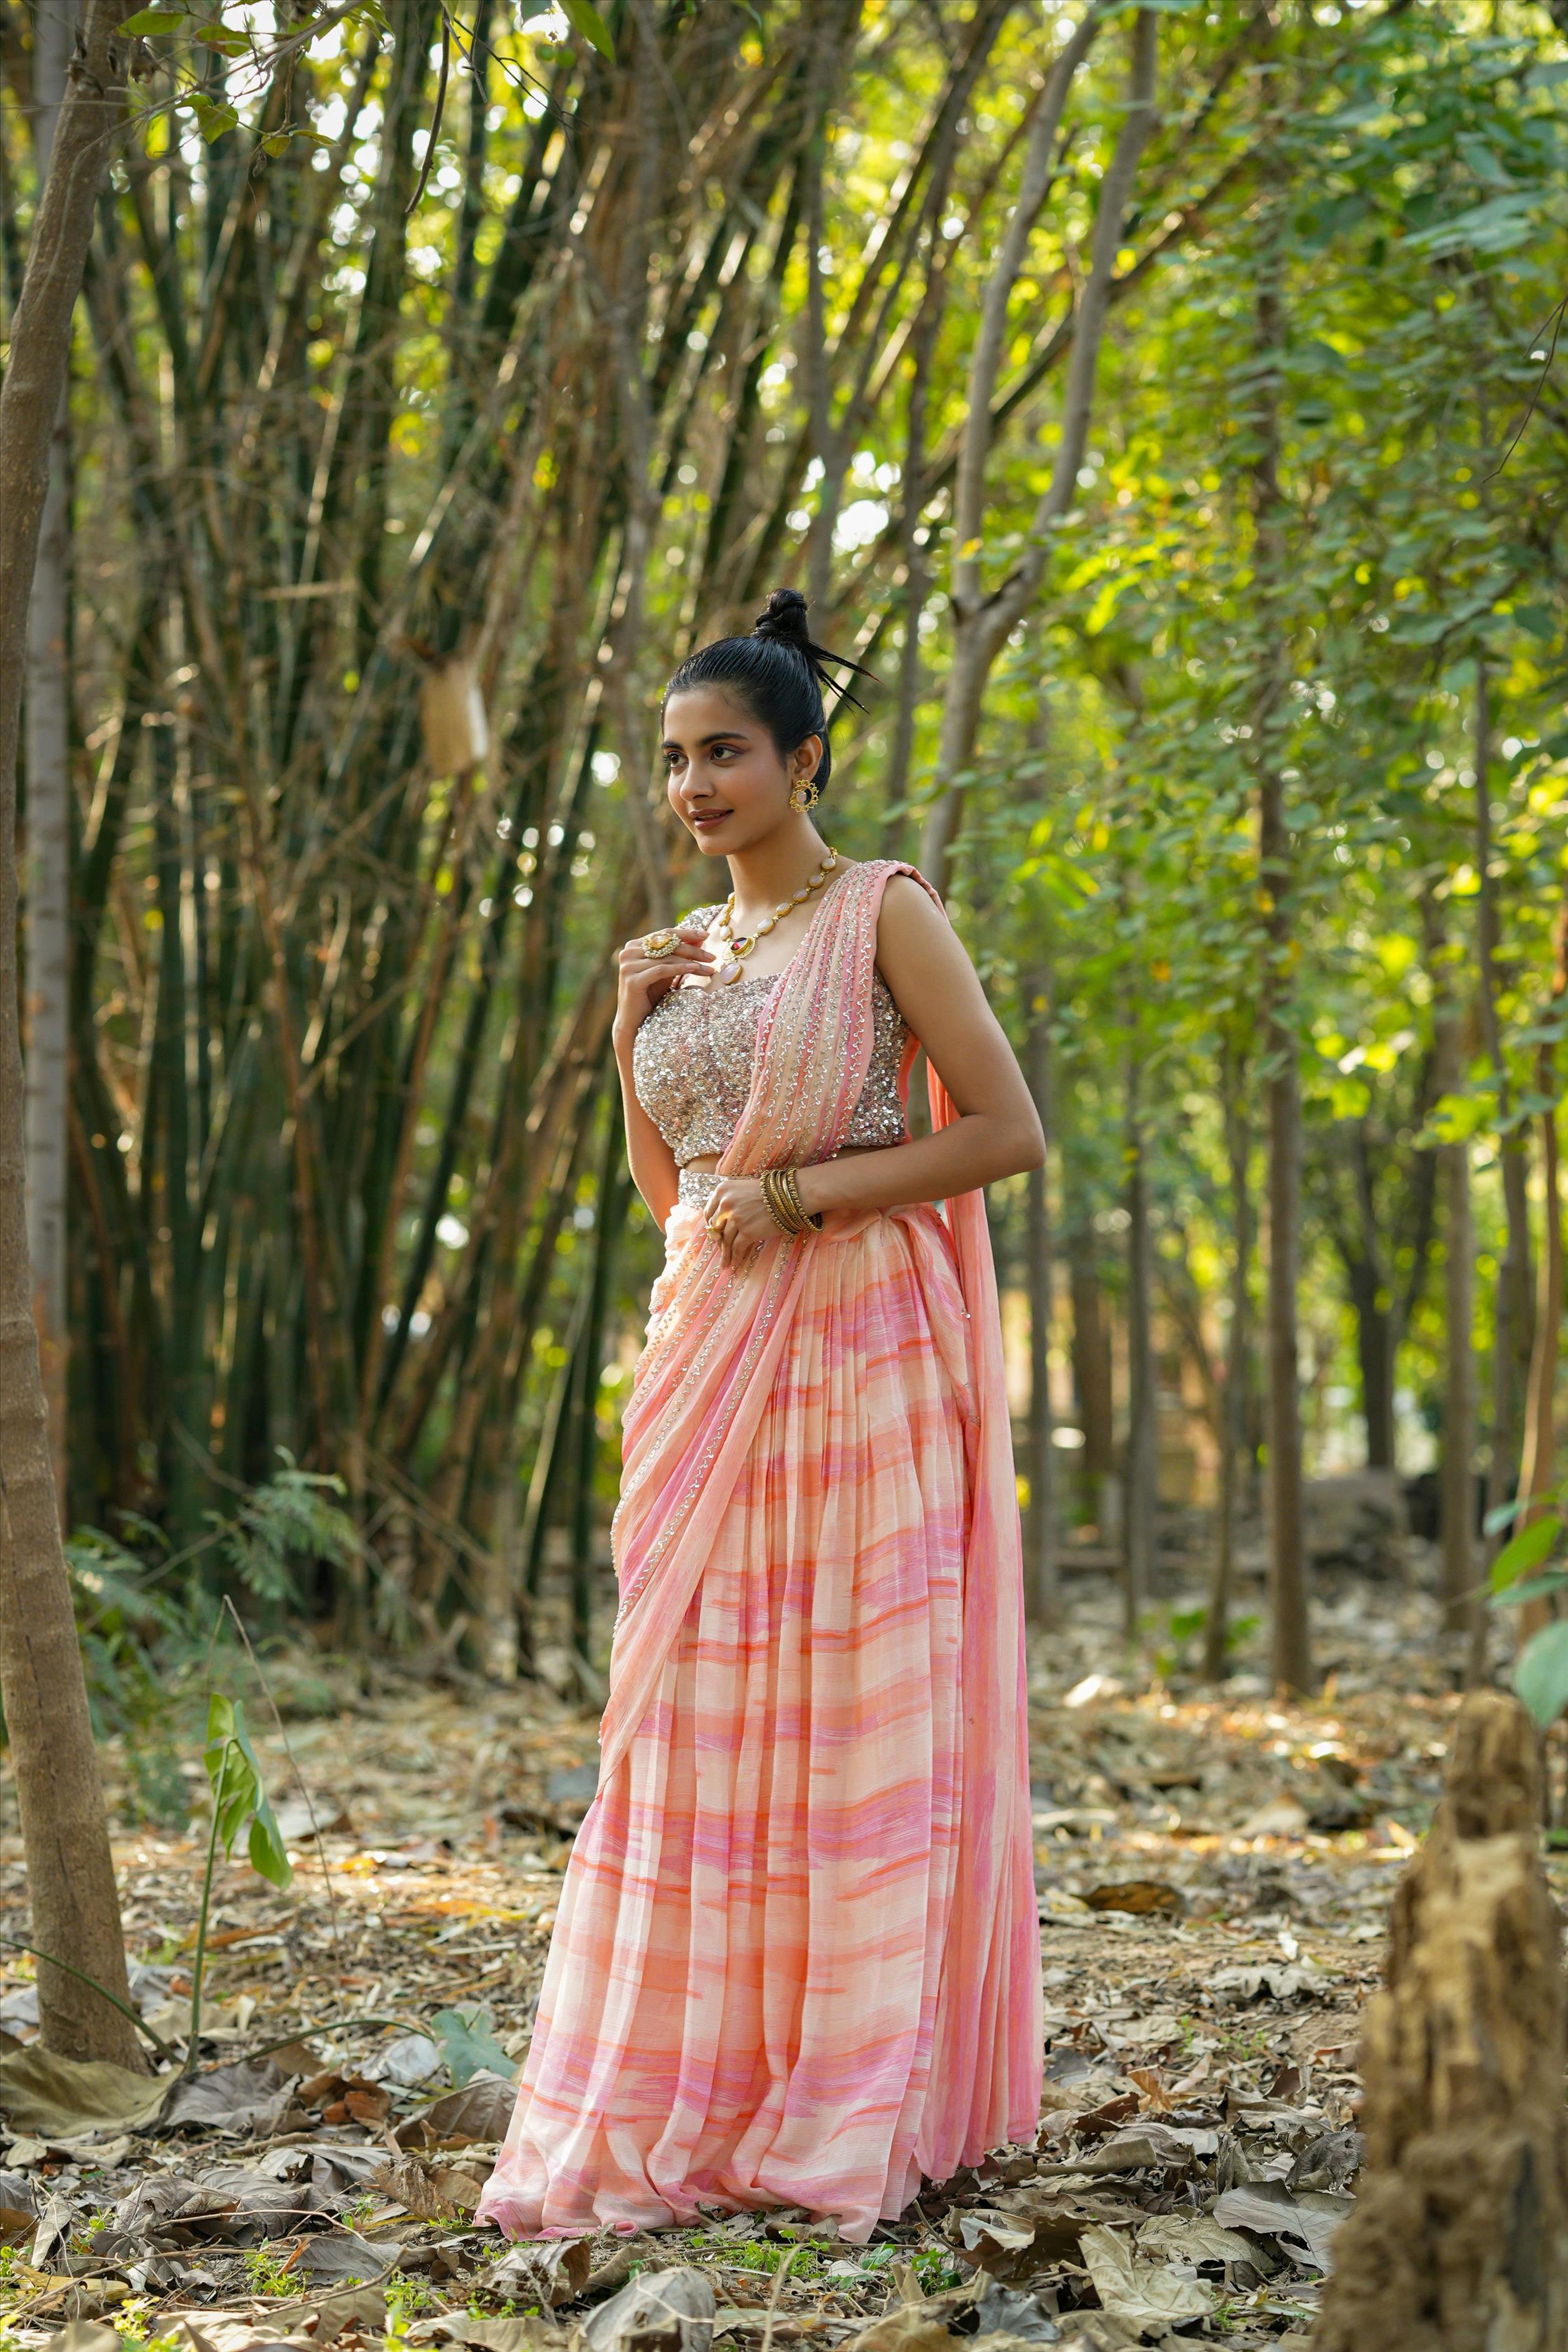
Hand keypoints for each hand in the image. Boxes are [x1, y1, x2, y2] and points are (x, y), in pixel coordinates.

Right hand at [614, 922, 713, 1043]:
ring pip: (666, 958)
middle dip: (693, 950)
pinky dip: (679, 969)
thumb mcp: (668, 970)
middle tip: (712, 957)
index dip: (687, 933)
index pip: (665, 934)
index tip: (707, 935)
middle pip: (667, 944)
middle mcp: (628, 952)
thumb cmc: (651, 994)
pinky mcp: (632, 980)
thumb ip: (679, 954)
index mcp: (635, 945)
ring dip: (691, 961)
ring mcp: (628, 966)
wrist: (634, 1020)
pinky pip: (661, 970)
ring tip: (709, 968)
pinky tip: (695, 969)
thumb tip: (701, 939)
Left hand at [701, 1175, 774, 1268]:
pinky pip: (737, 1248)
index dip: (712, 1226)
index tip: (715, 1234)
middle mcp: (725, 1203)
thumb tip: (721, 1223)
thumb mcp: (743, 1189)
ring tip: (726, 1262)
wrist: (790, 1195)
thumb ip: (730, 1201)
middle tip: (721, 1249)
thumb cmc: (770, 1192)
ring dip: (726, 1254)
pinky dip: (735, 1257)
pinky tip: (736, 1263)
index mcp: (722, 1190)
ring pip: (725, 1241)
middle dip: (718, 1241)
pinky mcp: (747, 1232)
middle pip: (716, 1228)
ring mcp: (736, 1218)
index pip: (709, 1212)